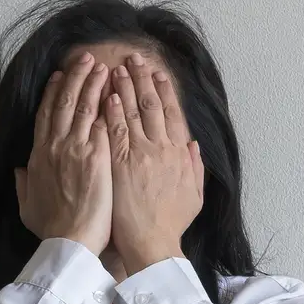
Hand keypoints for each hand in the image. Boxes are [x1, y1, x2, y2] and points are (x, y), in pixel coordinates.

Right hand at [14, 53, 112, 255]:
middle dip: (75, 78)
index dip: (53, 93)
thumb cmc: (52, 230)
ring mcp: (75, 149)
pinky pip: (101, 123)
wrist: (70, 242)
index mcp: (39, 156)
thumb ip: (24, 185)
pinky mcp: (96, 156)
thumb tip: (21, 171)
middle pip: (63, 103)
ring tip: (102, 65)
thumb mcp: (28, 206)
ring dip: (92, 83)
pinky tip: (116, 91)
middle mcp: (55, 147)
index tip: (60, 76)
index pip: (46, 116)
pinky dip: (107, 105)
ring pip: (83, 107)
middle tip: (85, 58)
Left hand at [106, 53, 204, 274]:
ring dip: (125, 87)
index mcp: (180, 156)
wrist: (152, 244)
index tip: (159, 74)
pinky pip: (116, 129)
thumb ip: (195, 168)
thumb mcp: (194, 196)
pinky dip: (113, 109)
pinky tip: (108, 93)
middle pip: (153, 106)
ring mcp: (140, 155)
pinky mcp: (120, 163)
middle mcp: (162, 150)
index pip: (173, 115)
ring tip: (118, 67)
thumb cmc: (171, 225)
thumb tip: (193, 145)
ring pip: (133, 112)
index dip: (166, 92)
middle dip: (143, 80)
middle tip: (135, 59)